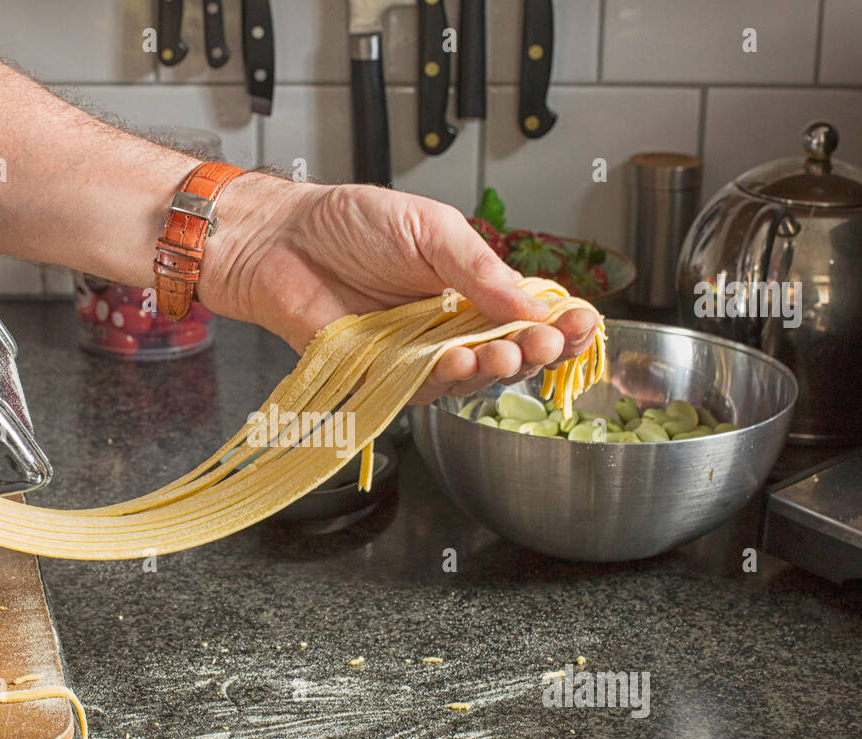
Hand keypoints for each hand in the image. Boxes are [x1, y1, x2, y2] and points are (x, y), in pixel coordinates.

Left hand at [199, 174, 600, 404]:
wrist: (281, 240)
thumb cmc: (348, 224)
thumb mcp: (429, 228)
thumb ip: (479, 267)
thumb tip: (534, 301)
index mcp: (468, 287)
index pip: (527, 314)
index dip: (558, 323)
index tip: (581, 321)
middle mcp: (448, 326)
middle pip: (508, 353)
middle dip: (535, 350)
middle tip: (545, 341)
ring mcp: (415, 355)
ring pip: (469, 378)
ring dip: (494, 368)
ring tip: (505, 350)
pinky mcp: (380, 378)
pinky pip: (421, 391)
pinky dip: (444, 380)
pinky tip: (459, 361)